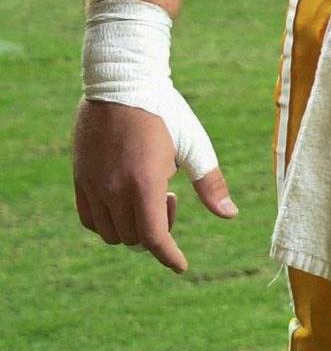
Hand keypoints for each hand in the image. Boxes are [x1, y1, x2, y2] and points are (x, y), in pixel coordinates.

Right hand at [71, 97, 234, 273]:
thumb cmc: (165, 112)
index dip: (168, 256)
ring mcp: (92, 185)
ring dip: (133, 227)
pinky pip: (89, 218)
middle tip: (171, 200)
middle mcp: (113, 189)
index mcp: (144, 183)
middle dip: (157, 233)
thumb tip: (230, 215)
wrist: (121, 85)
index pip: (152, 238)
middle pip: (133, 238)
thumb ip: (210, 183)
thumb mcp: (194, 145)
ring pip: (110, 232)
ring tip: (151, 195)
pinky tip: (127, 201)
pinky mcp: (79, 178)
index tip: (180, 265)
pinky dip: (108, 222)